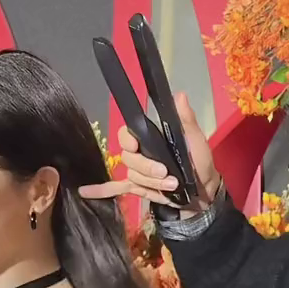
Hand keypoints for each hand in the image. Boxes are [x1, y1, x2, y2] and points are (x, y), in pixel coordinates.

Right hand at [79, 92, 220, 209]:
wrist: (203, 191)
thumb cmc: (199, 162)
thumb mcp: (195, 139)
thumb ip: (185, 119)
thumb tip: (179, 95)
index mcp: (151, 137)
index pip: (127, 134)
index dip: (128, 140)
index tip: (137, 145)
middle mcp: (141, 152)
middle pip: (130, 159)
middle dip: (148, 168)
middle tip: (167, 175)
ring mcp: (138, 171)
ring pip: (133, 176)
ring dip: (152, 184)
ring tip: (172, 186)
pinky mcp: (140, 188)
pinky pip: (116, 188)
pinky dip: (100, 190)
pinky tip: (85, 192)